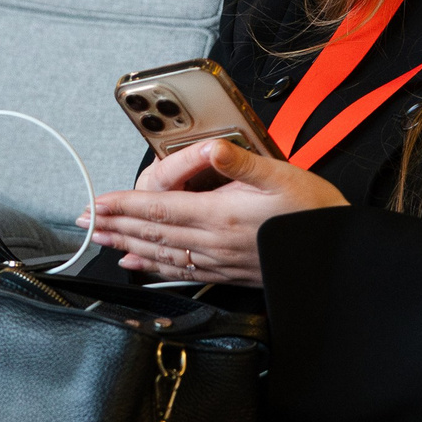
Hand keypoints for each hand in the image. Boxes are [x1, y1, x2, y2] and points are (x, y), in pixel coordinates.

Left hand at [79, 139, 347, 285]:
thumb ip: (240, 162)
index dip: (123, 205)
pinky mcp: (227, 273)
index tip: (97, 202)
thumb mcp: (280, 174)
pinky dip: (153, 267)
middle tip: (84, 221)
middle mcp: (214, 242)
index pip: (159, 208)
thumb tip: (210, 148)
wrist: (337, 256)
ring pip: (161, 254)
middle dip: (114, 225)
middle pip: (152, 233)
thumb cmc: (313, 212)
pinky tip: (138, 265)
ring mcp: (219, 261)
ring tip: (100, 240)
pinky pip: (180, 271)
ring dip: (126, 246)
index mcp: (221, 214)